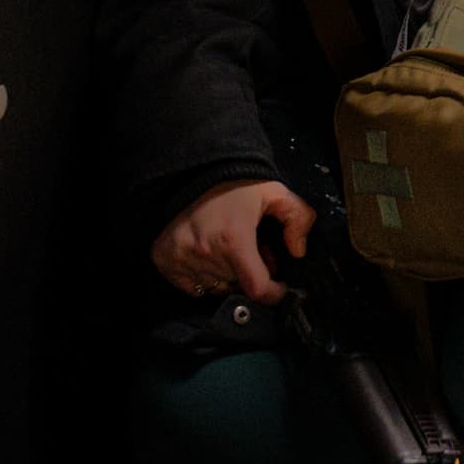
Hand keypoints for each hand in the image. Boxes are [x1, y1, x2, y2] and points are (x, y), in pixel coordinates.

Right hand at [152, 178, 311, 301]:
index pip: (256, 288)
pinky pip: (192, 286)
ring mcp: (182, 259)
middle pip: (238, 285)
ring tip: (229, 251)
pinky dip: (204, 277)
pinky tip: (208, 255)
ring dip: (227, 277)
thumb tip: (299, 251)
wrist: (190, 170)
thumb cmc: (234, 183)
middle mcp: (205, 254)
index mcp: (233, 240)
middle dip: (251, 274)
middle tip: (252, 252)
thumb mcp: (273, 192)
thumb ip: (298, 218)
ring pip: (216, 287)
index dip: (273, 292)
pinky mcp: (165, 260)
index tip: (279, 287)